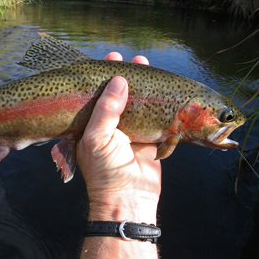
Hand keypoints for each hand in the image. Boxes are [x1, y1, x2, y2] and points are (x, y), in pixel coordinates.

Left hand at [77, 52, 160, 223]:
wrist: (128, 200)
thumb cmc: (104, 171)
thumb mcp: (97, 138)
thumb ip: (106, 109)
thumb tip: (119, 81)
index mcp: (94, 124)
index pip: (99, 93)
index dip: (105, 75)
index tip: (112, 58)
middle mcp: (112, 125)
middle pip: (120, 94)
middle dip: (127, 76)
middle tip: (133, 58)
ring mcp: (132, 131)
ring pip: (139, 102)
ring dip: (144, 86)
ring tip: (147, 65)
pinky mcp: (150, 139)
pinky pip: (157, 118)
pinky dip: (160, 104)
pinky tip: (164, 90)